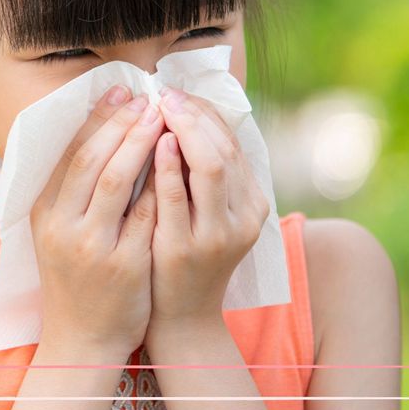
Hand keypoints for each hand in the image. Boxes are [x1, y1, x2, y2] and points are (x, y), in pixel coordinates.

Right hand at [29, 84, 163, 357]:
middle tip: (147, 98)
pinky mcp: (124, 266)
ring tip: (161, 118)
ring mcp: (92, 247)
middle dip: (121, 123)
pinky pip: (146, 215)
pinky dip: (160, 184)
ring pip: (116, 182)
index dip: (96, 118)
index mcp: (44, 212)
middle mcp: (63, 226)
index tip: (120, 92)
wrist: (81, 337)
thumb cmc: (73, 276)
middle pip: (92, 160)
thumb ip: (70, 187)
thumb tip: (96, 129)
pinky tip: (176, 160)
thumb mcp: (56, 229)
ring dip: (140, 144)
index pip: (70, 153)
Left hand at [144, 87, 270, 336]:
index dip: (205, 112)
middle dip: (194, 115)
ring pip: (209, 167)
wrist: (182, 317)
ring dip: (184, 130)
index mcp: (252, 202)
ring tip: (161, 106)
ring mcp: (216, 234)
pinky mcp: (185, 248)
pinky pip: (177, 197)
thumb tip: (186, 115)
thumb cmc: (189, 254)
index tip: (177, 92)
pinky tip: (157, 142)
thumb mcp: (209, 212)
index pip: (233, 142)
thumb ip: (204, 172)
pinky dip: (169, 165)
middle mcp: (242, 216)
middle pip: (224, 148)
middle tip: (165, 92)